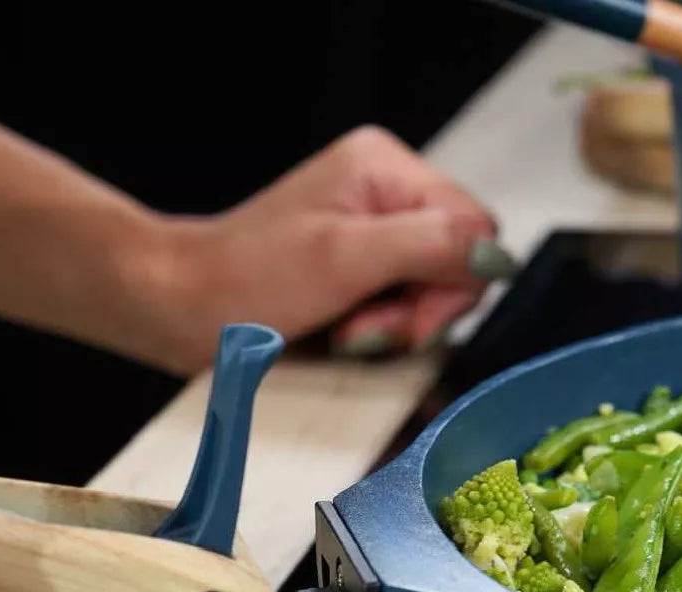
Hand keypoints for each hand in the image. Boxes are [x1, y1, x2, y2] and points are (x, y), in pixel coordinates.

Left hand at [159, 126, 511, 372]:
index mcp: (387, 169)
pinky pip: (407, 306)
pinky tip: (348, 333)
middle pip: (457, 264)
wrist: (187, 308)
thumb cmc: (248, 280)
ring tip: (347, 332)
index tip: (405, 318)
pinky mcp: (365, 268)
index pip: (475, 229)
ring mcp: (377, 233)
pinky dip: (384, 331)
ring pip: (435, 293)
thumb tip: (495, 256)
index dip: (453, 284)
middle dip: (418, 310)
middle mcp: (388, 194)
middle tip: (365, 328)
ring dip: (397, 327)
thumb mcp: (344, 258)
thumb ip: (428, 246)